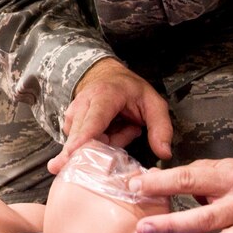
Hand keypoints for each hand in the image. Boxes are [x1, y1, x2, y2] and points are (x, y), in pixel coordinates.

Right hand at [47, 58, 172, 173]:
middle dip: (109, 145)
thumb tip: (164, 153)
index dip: (82, 140)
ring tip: (121, 125)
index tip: (71, 156)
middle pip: (84, 139)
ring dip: (106, 143)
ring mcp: (72, 115)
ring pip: (84, 144)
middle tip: (131, 128)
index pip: (92, 122)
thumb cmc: (129, 90)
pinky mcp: (68, 125)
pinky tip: (109, 130)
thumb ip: (161, 127)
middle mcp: (82, 105)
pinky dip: (98, 143)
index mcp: (104, 96)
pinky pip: (82, 145)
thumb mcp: (154, 103)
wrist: (106, 75)